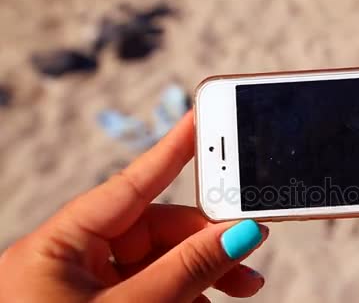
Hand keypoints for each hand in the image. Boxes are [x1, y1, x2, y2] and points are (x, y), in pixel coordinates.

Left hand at [0, 111, 268, 301]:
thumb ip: (188, 269)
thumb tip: (241, 232)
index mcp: (61, 243)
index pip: (131, 183)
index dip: (172, 149)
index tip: (204, 118)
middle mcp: (73, 257)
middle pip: (155, 228)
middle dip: (206, 241)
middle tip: (251, 254)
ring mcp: (85, 285)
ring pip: (158, 262)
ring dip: (200, 275)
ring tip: (238, 291)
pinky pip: (150, 289)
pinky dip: (182, 297)